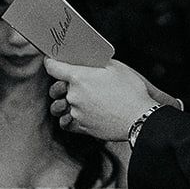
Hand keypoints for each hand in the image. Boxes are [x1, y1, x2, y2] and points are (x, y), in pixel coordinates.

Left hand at [45, 56, 159, 140]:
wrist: (140, 118)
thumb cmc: (131, 91)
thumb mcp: (116, 68)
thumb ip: (97, 62)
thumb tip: (88, 61)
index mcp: (79, 77)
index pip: (52, 67)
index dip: (50, 62)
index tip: (50, 61)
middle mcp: (73, 95)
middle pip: (55, 88)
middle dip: (59, 84)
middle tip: (69, 83)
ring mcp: (76, 113)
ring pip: (60, 107)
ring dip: (63, 102)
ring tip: (73, 100)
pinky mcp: (82, 127)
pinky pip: (66, 123)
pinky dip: (67, 119)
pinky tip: (75, 114)